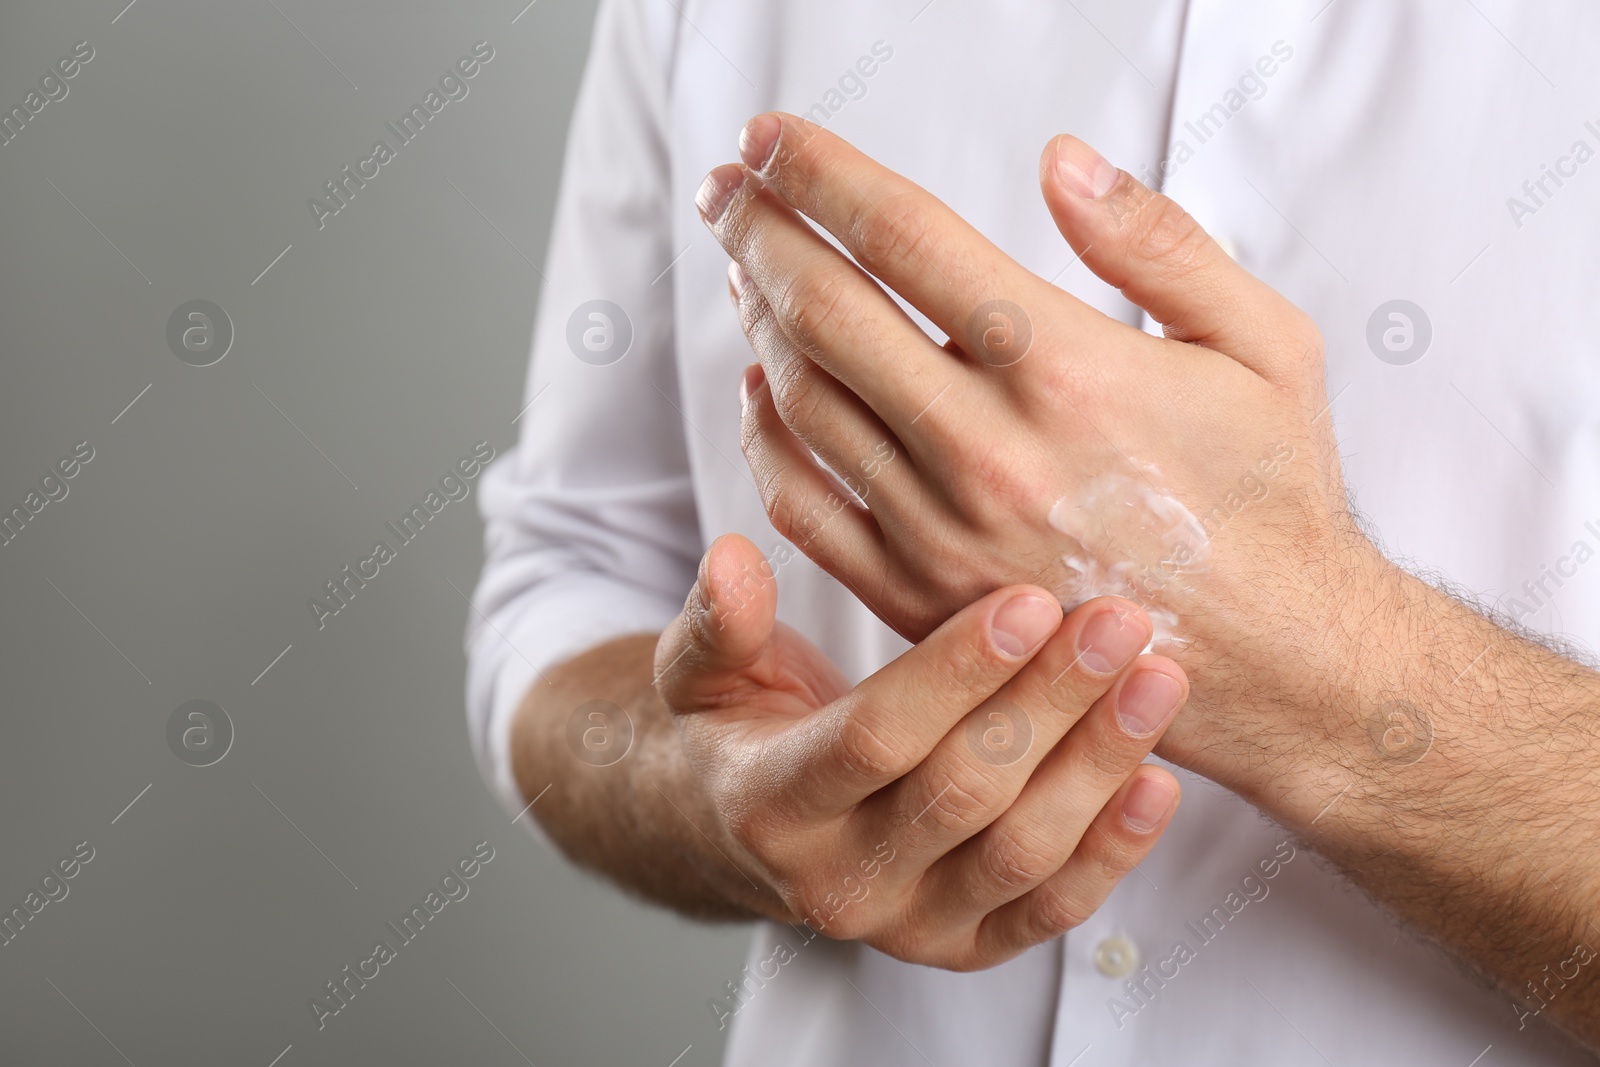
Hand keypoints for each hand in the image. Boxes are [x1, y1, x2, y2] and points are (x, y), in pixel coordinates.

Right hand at [655, 533, 1186, 968]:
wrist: (741, 834)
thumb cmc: (735, 730)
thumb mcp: (701, 672)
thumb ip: (720, 622)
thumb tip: (733, 558)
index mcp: (767, 806)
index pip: (873, 740)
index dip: (954, 673)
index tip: (1026, 603)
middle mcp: (835, 883)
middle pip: (962, 792)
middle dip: (1049, 701)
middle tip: (1117, 620)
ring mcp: (905, 925)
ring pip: (1019, 853)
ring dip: (1098, 766)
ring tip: (1157, 681)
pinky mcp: (963, 946)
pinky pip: (1050, 910)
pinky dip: (1113, 850)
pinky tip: (1159, 780)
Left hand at [699, 113, 1387, 785]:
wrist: (1278, 662)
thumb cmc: (1272, 494)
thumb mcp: (1261, 342)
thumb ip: (1159, 240)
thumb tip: (1059, 161)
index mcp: (1068, 367)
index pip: (903, 236)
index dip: (820, 173)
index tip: (770, 138)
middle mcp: (988, 448)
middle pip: (827, 310)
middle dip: (758, 231)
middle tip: (726, 188)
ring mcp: (944, 531)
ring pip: (805, 401)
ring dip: (760, 319)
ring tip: (746, 267)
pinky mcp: (922, 598)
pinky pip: (806, 509)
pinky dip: (766, 440)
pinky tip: (762, 390)